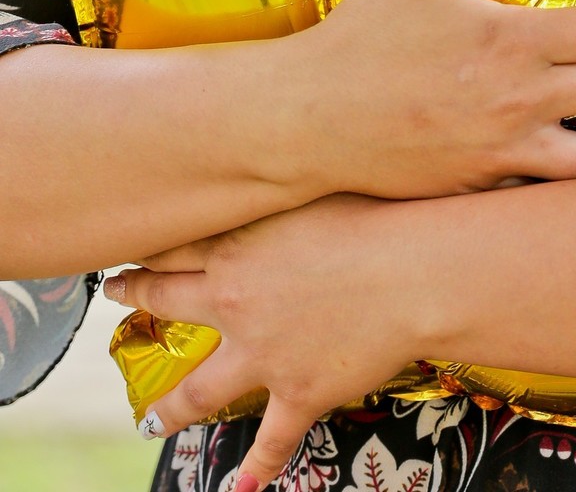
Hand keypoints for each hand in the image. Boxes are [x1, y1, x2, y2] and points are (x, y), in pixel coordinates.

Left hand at [104, 197, 416, 489]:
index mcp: (238, 247)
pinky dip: (257, 469)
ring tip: (149, 421)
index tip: (127, 245)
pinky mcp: (298, 391)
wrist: (413, 270)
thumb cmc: (376, 215)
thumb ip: (278, 188)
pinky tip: (242, 488)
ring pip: (198, 390)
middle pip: (167, 302)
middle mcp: (236, 302)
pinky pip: (271, 440)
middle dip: (136, 297)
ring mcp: (262, 354)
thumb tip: (267, 164)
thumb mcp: (312, 187)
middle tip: (113, 294)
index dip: (147, 246)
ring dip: (169, 409)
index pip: (174, 246)